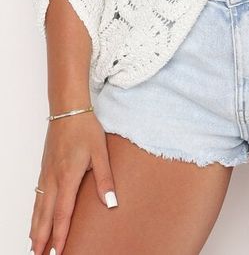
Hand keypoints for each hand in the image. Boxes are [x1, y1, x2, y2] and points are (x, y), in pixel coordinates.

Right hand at [28, 111, 117, 254]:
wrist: (68, 109)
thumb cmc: (85, 128)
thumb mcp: (100, 152)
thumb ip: (105, 179)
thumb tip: (111, 203)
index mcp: (67, 177)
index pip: (62, 214)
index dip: (60, 235)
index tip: (58, 253)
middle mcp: (53, 179)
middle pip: (45, 215)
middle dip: (43, 238)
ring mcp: (46, 174)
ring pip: (38, 207)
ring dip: (36, 228)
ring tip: (35, 246)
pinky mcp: (44, 169)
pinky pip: (37, 196)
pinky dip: (35, 212)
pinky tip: (36, 219)